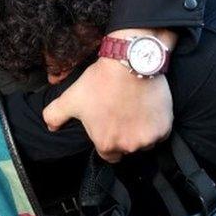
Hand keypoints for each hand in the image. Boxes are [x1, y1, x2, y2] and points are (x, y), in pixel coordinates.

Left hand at [43, 28, 175, 162]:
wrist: (130, 62)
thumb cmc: (100, 81)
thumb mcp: (71, 98)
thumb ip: (55, 115)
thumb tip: (50, 127)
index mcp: (106, 145)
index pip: (108, 154)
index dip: (107, 138)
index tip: (110, 123)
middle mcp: (128, 147)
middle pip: (127, 148)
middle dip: (125, 135)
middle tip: (122, 113)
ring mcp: (148, 138)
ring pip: (145, 142)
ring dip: (141, 131)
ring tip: (135, 109)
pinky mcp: (165, 127)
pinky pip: (161, 132)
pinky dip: (157, 124)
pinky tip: (148, 108)